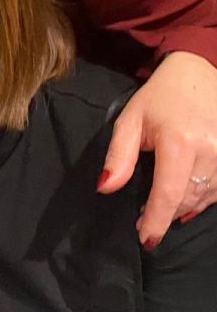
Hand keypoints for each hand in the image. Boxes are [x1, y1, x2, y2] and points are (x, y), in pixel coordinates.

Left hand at [98, 51, 216, 246]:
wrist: (198, 72)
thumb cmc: (159, 98)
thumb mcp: (130, 121)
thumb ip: (118, 157)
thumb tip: (106, 188)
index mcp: (179, 142)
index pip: (168, 194)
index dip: (156, 221)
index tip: (145, 239)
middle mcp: (211, 151)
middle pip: (188, 200)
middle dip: (165, 214)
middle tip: (145, 217)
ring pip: (207, 199)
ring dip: (184, 207)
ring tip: (164, 205)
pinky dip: (204, 197)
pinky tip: (188, 195)